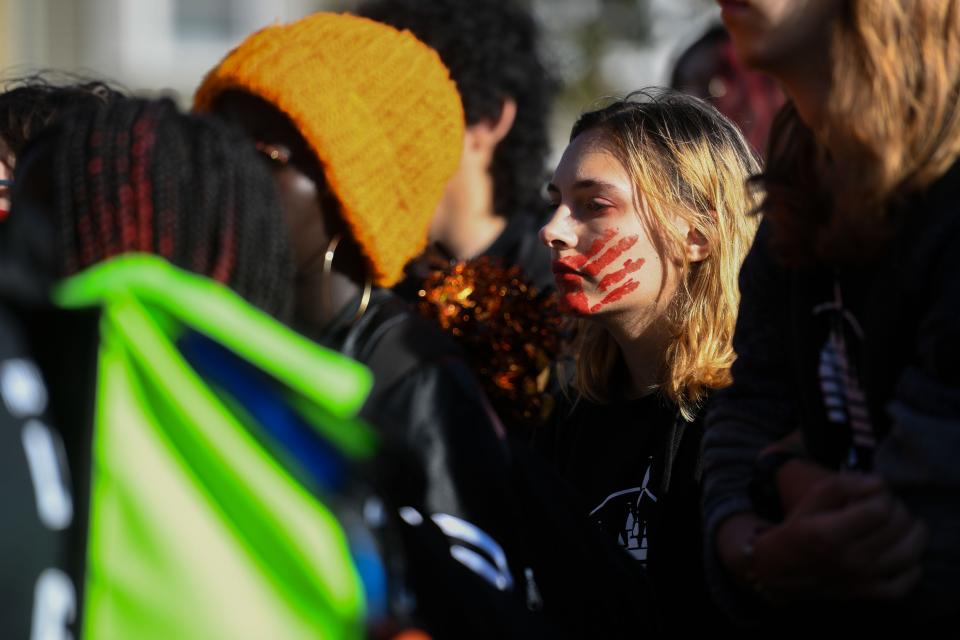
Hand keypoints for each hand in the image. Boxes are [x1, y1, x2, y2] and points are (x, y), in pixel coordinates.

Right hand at [717, 473, 926, 601]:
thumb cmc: (799, 528)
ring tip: (899, 523)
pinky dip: (912, 567)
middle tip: (883, 505)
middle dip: (896, 508)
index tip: (872, 491)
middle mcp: (850, 559)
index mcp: (831, 534)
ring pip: (909, 553)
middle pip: (897, 527)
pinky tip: (903, 553)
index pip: (880, 509)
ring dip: (912, 532)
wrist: (784, 566)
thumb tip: (877, 482)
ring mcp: (862, 579)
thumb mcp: (810, 499)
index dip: (882, 494)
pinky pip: (905, 583)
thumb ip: (842, 484)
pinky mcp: (869, 593)